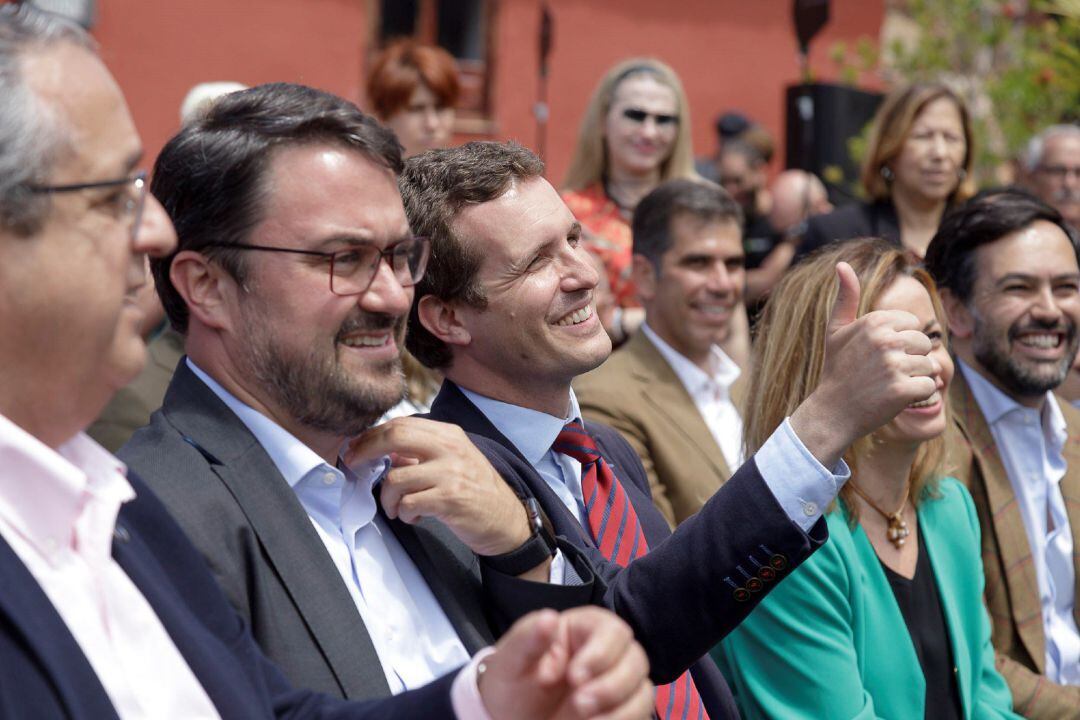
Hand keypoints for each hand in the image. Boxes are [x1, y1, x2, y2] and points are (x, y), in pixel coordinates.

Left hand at [346, 417, 532, 556]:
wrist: (506, 519)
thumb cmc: (473, 491)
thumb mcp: (451, 460)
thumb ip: (420, 452)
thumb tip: (380, 450)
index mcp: (448, 434)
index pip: (400, 424)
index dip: (370, 436)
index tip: (355, 449)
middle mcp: (450, 448)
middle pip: (394, 437)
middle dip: (365, 452)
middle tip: (355, 467)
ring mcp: (451, 473)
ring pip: (395, 479)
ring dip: (388, 499)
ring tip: (397, 508)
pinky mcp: (450, 499)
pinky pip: (408, 504)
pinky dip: (404, 514)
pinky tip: (414, 517)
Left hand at [479, 607, 653, 719]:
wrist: (509, 719)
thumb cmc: (512, 682)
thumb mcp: (510, 660)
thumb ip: (528, 639)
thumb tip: (549, 618)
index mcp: (583, 630)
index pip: (611, 631)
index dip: (600, 653)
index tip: (574, 677)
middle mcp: (607, 654)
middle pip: (636, 659)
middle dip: (612, 685)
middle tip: (579, 703)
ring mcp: (617, 684)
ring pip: (643, 690)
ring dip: (620, 708)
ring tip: (584, 719)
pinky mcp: (620, 710)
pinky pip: (639, 713)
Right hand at [791, 262, 938, 466]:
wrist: (833, 411)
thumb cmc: (837, 369)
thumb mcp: (836, 331)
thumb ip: (846, 297)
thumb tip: (842, 264)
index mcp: (874, 322)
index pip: (913, 325)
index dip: (900, 341)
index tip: (878, 355)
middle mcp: (885, 340)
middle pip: (923, 343)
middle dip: (910, 358)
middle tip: (883, 373)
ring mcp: (895, 365)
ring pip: (929, 365)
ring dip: (914, 377)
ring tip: (889, 384)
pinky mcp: (904, 390)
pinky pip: (929, 386)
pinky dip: (917, 394)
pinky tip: (895, 398)